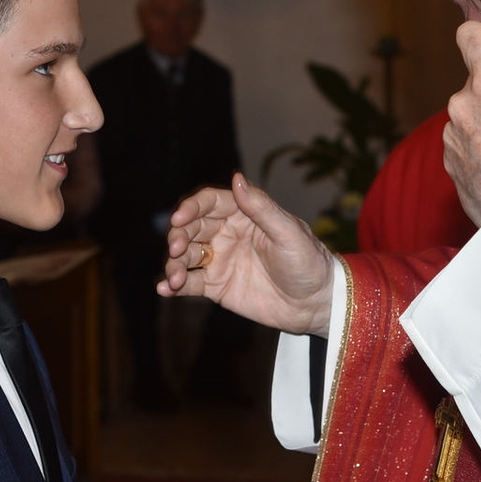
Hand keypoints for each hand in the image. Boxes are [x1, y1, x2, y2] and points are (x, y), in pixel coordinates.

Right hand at [157, 172, 334, 336]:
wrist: (315, 303)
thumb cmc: (308, 262)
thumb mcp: (288, 233)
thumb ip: (261, 208)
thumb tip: (237, 178)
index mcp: (243, 213)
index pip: (208, 202)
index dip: (191, 207)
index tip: (180, 217)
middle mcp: (226, 233)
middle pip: (190, 227)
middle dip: (178, 235)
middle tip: (176, 248)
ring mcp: (219, 259)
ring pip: (185, 255)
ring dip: (174, 263)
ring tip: (174, 278)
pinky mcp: (216, 285)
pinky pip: (190, 282)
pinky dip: (174, 285)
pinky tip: (164, 289)